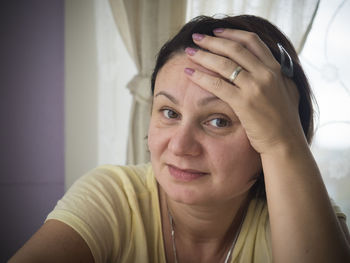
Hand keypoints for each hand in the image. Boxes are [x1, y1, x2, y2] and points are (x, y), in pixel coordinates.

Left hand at [184, 29, 305, 154]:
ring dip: (203, 55)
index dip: (231, 34)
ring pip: (224, 64)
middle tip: (196, 38)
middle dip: (212, 41)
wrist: (285, 143)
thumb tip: (270, 65)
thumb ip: (277, 76)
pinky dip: (201, 77)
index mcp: (275, 69)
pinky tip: (189, 73)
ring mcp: (255, 87)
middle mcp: (266, 74)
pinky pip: (218, 85)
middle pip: (234, 49)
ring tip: (188, 52)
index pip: (251, 41)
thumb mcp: (287, 91)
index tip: (216, 32)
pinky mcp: (244, 102)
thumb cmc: (284, 120)